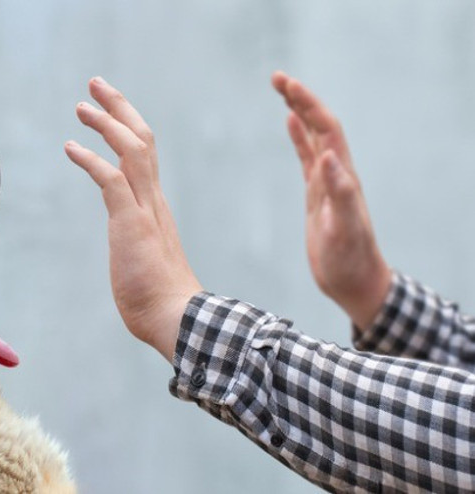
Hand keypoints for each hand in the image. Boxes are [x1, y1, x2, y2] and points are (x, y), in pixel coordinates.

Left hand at [65, 77, 201, 359]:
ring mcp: (144, 210)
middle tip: (96, 85)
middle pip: (142, 139)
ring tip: (81, 106)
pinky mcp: (131, 223)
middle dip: (119, 108)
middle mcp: (153, 200)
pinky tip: (70, 147)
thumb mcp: (143, 260)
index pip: (144, 155)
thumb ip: (137, 245)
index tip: (109, 110)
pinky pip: (111, 180)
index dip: (127, 126)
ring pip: (131, 150)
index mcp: (155, 206)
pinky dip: (91, 159)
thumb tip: (131, 252)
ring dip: (106, 123)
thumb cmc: (159, 299)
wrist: (176, 319)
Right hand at [272, 71, 391, 330]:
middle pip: (319, 125)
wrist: (354, 281)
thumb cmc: (349, 260)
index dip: (308, 105)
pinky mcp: (317, 194)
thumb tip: (328, 155)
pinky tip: (289, 124)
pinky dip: (298, 137)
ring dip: (299, 111)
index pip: (326, 129)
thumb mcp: (344, 229)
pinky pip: (306, 157)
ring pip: (313, 137)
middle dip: (300, 99)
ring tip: (282, 90)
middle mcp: (337, 173)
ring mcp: (327, 182)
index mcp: (342, 176)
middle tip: (276, 77)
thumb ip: (340, 192)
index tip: (286, 85)